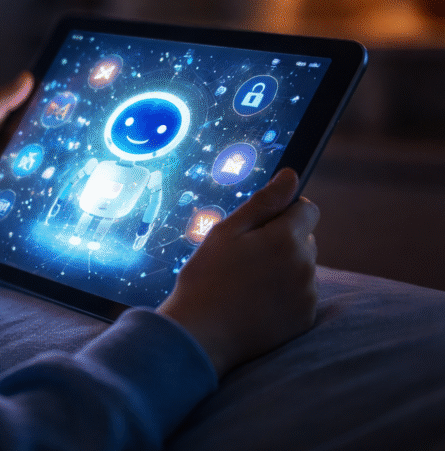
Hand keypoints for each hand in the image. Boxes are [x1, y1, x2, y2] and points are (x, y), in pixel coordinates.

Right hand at [157, 168, 318, 377]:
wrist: (201, 333)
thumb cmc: (206, 278)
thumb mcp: (227, 232)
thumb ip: (264, 202)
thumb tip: (292, 176)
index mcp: (286, 239)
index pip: (308, 210)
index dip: (285, 212)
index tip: (260, 226)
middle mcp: (305, 266)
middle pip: (305, 240)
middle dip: (283, 242)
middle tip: (245, 258)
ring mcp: (307, 295)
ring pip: (302, 269)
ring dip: (284, 269)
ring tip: (247, 284)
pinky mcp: (304, 319)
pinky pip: (301, 296)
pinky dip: (284, 296)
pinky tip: (255, 303)